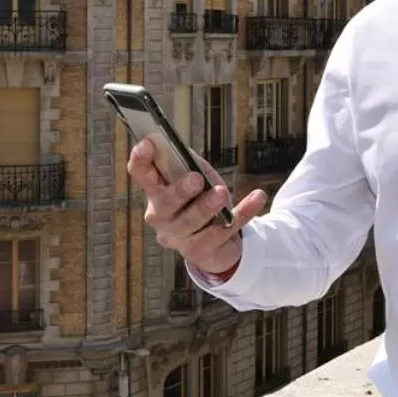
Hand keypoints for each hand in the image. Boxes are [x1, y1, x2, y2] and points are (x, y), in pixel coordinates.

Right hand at [128, 138, 269, 277]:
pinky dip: (243, 212)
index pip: (141, 175)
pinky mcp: (202, 252)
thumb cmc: (201, 199)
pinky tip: (257, 198)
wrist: (218, 239)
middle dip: (180, 191)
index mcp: (156, 192)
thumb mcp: (194, 176)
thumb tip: (179, 147)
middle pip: (165, 203)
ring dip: (207, 207)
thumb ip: (186, 163)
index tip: (148, 144)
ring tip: (222, 193)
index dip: (141, 160)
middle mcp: (161, 217)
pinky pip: (223, 231)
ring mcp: (180, 238)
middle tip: (196, 179)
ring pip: (191, 222)